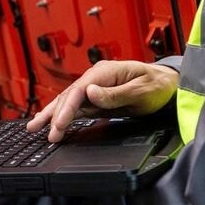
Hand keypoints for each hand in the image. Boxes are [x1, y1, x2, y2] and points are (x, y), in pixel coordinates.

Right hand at [28, 60, 178, 141]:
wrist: (169, 85)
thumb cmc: (158, 85)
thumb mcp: (139, 90)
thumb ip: (114, 93)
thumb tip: (89, 92)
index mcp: (105, 72)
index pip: (78, 90)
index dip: (66, 109)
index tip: (58, 125)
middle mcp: (96, 77)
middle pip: (68, 96)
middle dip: (53, 115)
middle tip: (42, 132)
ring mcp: (96, 87)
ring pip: (68, 101)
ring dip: (52, 114)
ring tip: (34, 127)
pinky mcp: (98, 98)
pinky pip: (77, 107)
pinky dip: (63, 115)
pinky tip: (52, 122)